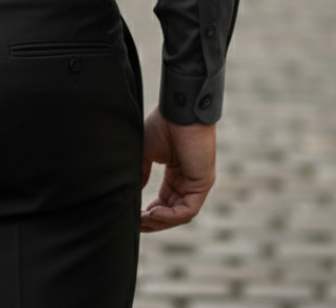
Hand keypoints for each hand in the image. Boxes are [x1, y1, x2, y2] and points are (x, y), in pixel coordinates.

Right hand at [140, 105, 215, 231]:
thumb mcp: (146, 152)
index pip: (165, 201)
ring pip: (180, 214)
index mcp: (176, 173)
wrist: (178, 110)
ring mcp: (197, 183)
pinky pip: (188, 209)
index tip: (134, 218)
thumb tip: (132, 193)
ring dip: (160, 221)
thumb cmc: (163, 125)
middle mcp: (188, 181)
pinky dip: (170, 215)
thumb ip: (141, 173)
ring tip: (142, 220)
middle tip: (136, 225)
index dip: (150, 213)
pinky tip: (154, 213)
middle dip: (154, 221)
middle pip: (172, 212)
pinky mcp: (203, 183)